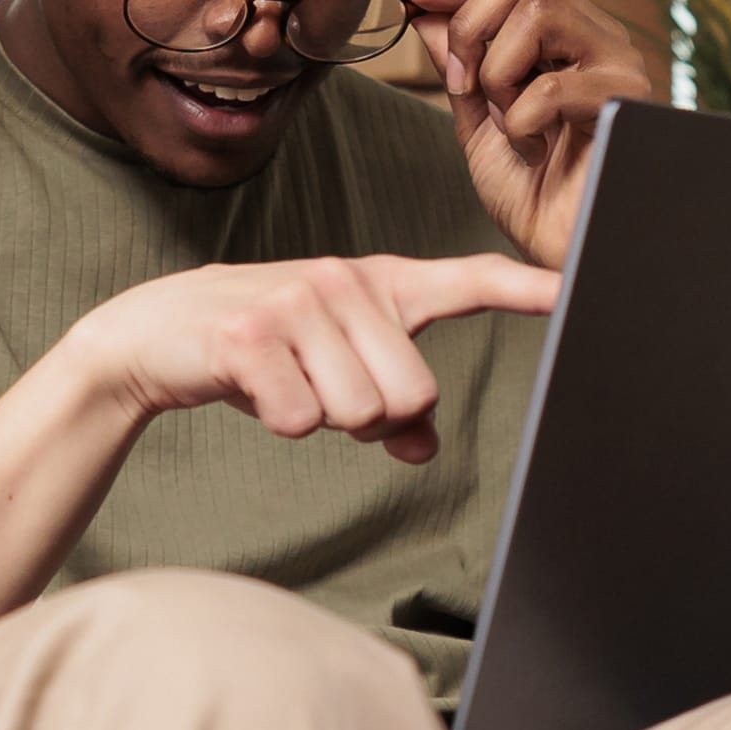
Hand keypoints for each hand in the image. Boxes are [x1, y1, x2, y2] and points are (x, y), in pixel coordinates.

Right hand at [72, 251, 561, 465]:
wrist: (158, 332)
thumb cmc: (263, 351)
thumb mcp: (332, 367)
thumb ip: (390, 407)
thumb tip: (425, 448)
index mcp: (378, 284)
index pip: (465, 281)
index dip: (522, 289)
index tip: (572, 289)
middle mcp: (345, 281)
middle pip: (411, 394)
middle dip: (371, 419)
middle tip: (322, 390)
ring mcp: (298, 304)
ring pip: (359, 414)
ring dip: (321, 421)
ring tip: (284, 382)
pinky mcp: (252, 336)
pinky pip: (302, 420)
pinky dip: (278, 421)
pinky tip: (251, 387)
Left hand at [404, 0, 663, 267]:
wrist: (559, 256)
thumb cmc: (533, 196)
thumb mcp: (477, 120)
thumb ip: (458, 64)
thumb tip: (426, 10)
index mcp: (569, 38)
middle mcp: (600, 41)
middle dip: (471, 27)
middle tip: (463, 84)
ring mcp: (618, 67)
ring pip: (538, 16)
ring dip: (498, 74)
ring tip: (507, 122)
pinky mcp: (622, 104)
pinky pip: (550, 87)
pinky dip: (520, 123)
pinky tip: (534, 151)